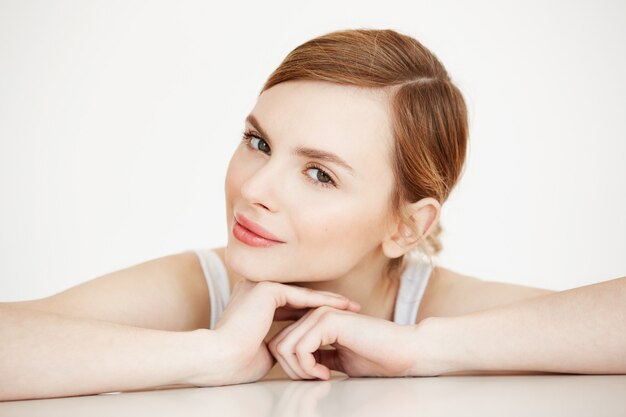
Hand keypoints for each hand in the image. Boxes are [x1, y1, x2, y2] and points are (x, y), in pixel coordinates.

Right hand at [210, 281, 360, 384]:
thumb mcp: (265, 348)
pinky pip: (302, 296)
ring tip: (352, 307)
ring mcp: (260, 285)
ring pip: (304, 295)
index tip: (335, 321)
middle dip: (327, 304)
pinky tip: (342, 307)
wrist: (221, 359)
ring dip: (330, 301)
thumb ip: (280, 340)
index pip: (291, 305)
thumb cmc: (238, 362)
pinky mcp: (266, 289)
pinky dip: (323, 302)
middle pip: (300, 297)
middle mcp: (255, 288)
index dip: (314, 313)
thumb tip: (297, 347)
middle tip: (351, 308)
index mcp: (252, 301)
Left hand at [268, 307, 417, 379]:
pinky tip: (327, 373)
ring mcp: (321, 314)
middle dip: (291, 370)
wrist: (403, 351)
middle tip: (315, 380)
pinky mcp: (329, 320)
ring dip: (299, 370)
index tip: (313, 379)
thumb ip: (316, 358)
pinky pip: (300, 348)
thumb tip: (296, 370)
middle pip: (277, 344)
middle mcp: (315, 314)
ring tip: (321, 377)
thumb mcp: (337, 361)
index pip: (282, 343)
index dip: (291, 367)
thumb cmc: (376, 358)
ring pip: (284, 346)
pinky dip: (308, 367)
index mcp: (315, 322)